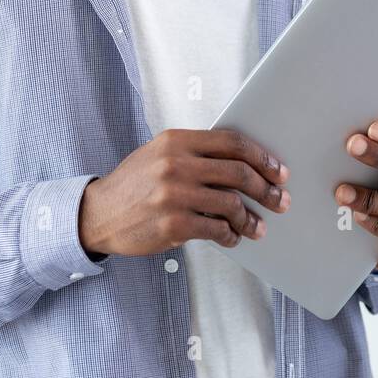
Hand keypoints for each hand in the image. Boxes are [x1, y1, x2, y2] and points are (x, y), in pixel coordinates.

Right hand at [79, 128, 290, 257]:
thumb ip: (195, 154)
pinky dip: (230, 235)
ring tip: (258, 227)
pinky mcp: (172, 225)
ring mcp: (174, 195)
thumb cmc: (134, 184)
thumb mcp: (159, 154)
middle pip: (238, 172)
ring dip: (251, 218)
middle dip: (266, 188)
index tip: (278, 170)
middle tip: (279, 200)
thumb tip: (243, 165)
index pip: (232, 142)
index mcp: (176, 140)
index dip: (261, 157)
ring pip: (231, 203)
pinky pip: (216, 230)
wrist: (98, 214)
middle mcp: (176, 164)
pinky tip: (233, 237)